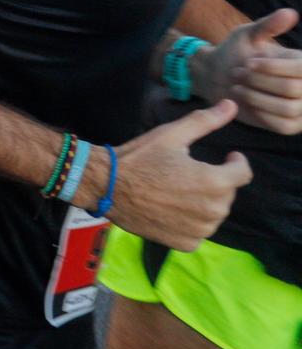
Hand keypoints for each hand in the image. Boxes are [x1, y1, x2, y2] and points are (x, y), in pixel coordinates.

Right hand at [112, 100, 252, 250]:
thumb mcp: (171, 135)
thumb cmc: (139, 158)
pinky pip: (199, 230)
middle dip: (215, 182)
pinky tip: (171, 209)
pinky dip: (190, 221)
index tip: (225, 158)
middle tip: (187, 173)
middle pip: (227, 193)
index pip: (242, 173)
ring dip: (204, 202)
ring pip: (214, 213)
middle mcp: (213, 210)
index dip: (234, 162)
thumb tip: (231, 105)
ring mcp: (200, 230)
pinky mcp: (186, 243)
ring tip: (178, 191)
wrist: (105, 186)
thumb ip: (205, 121)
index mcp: (214, 182)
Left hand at [194, 10, 301, 132]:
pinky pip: (282, 125)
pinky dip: (261, 114)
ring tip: (239, 87)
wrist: (218, 75)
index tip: (249, 63)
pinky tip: (247, 101)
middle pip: (291, 89)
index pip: (301, 68)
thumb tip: (290, 13)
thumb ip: (268, 26)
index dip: (273, 68)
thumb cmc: (236, 52)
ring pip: (287, 108)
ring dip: (256, 97)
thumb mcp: (248, 34)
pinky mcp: (290, 125)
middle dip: (259, 82)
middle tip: (238, 74)